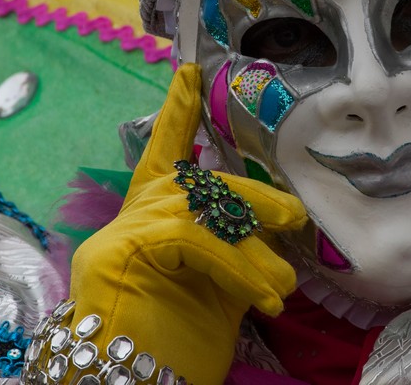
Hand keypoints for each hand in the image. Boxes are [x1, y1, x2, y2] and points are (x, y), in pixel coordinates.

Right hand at [66, 64, 306, 383]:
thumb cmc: (180, 339)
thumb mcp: (224, 285)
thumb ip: (240, 244)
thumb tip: (282, 219)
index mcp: (154, 218)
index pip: (165, 151)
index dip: (178, 112)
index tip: (191, 71)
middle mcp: (133, 216)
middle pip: (195, 180)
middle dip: (249, 195)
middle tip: (293, 216)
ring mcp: (119, 233)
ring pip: (199, 206)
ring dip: (251, 241)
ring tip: (284, 280)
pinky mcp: (117, 252)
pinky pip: (190, 238)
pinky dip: (235, 266)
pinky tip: (263, 299)